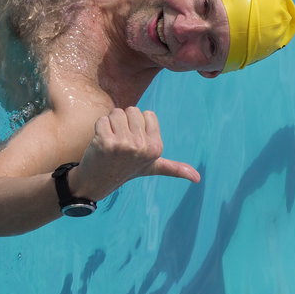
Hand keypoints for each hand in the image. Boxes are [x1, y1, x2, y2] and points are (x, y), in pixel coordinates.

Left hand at [69, 107, 200, 201]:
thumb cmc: (125, 170)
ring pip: (116, 112)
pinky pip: (102, 119)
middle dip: (123, 123)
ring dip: (110, 124)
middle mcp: (142, 147)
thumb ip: (174, 169)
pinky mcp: (105, 142)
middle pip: (131, 110)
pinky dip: (98, 128)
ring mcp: (123, 145)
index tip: (132, 142)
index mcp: (156, 148)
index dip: (137, 124)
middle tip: (119, 143)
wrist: (96, 182)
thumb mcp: (151, 168)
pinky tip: (99, 143)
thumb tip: (198, 179)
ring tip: (110, 142)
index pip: (147, 114)